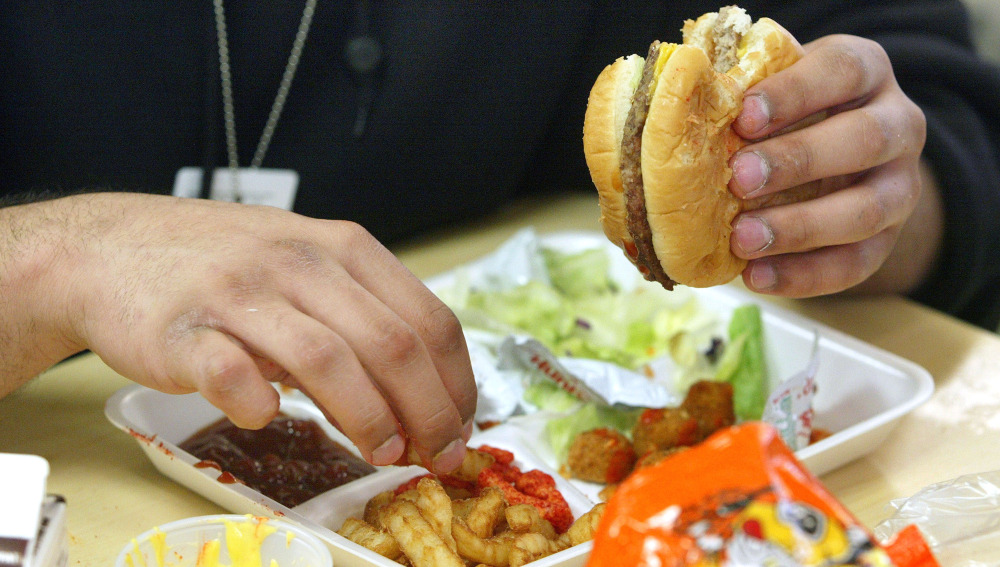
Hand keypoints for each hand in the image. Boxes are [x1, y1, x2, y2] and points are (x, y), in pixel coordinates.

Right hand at [32, 193, 476, 472]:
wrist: (111, 246)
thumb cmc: (224, 264)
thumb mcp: (306, 262)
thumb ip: (360, 310)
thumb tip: (423, 392)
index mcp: (341, 246)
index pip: (427, 318)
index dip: (455, 383)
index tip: (461, 426)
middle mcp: (298, 262)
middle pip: (390, 344)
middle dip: (428, 412)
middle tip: (435, 456)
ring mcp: (239, 292)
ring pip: (326, 359)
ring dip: (367, 417)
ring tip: (381, 454)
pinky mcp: (183, 330)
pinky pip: (232, 374)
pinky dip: (259, 406)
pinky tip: (268, 417)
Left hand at [728, 34, 931, 296]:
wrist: (834, 158)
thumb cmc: (788, 113)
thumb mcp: (774, 89)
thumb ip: (747, 96)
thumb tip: (682, 110)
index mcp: (867, 71)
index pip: (843, 70)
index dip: (795, 93)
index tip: (744, 116)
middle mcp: (899, 124)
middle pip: (864, 140)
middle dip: (798, 161)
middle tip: (738, 179)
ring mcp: (901, 185)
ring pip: (866, 210)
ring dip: (800, 228)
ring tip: (742, 239)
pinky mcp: (888, 239)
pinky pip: (856, 264)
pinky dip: (804, 275)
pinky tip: (756, 276)